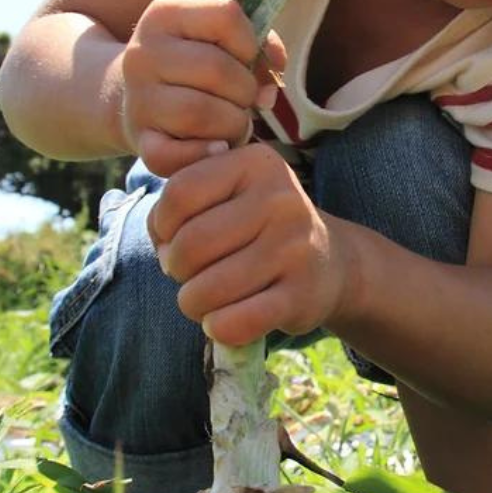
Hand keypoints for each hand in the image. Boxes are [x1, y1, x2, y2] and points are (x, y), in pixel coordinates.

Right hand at [119, 0, 286, 176]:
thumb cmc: (194, 64)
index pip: (225, 15)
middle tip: (244, 99)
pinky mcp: (140, 140)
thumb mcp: (219, 40)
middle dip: (246, 89)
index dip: (250, 42)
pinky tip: (219, 148)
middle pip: (217, 69)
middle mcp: (143, 53)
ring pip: (200, 113)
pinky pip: (173, 155)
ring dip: (233, 123)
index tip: (246, 59)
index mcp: (165, 14)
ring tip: (234, 122)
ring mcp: (138, 98)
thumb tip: (271, 89)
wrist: (135, 96)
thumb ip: (259, 48)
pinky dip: (204, 155)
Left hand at [146, 144, 355, 345]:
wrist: (330, 262)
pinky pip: (236, 322)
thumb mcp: (230, 191)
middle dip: (176, 268)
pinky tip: (223, 321)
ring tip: (205, 298)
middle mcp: (281, 199)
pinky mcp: (301, 295)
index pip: (180, 193)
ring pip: (208, 289)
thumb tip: (163, 243)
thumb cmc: (259, 227)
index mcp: (257, 164)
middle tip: (191, 273)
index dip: (161, 224)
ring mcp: (295, 248)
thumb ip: (183, 194)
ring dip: (193, 303)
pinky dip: (218, 328)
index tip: (175, 237)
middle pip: (190, 243)